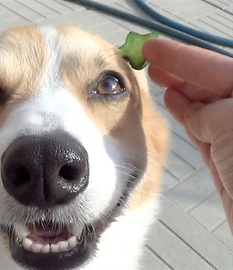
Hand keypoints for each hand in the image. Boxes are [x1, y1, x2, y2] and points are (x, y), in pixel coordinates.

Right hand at [143, 39, 232, 232]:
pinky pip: (202, 130)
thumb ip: (207, 110)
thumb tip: (192, 109)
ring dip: (180, 93)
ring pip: (205, 107)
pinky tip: (174, 106)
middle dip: (180, 72)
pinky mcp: (226, 161)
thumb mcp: (229, 121)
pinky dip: (186, 118)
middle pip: (211, 85)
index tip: (154, 49)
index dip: (180, 56)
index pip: (214, 67)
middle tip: (151, 61)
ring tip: (157, 80)